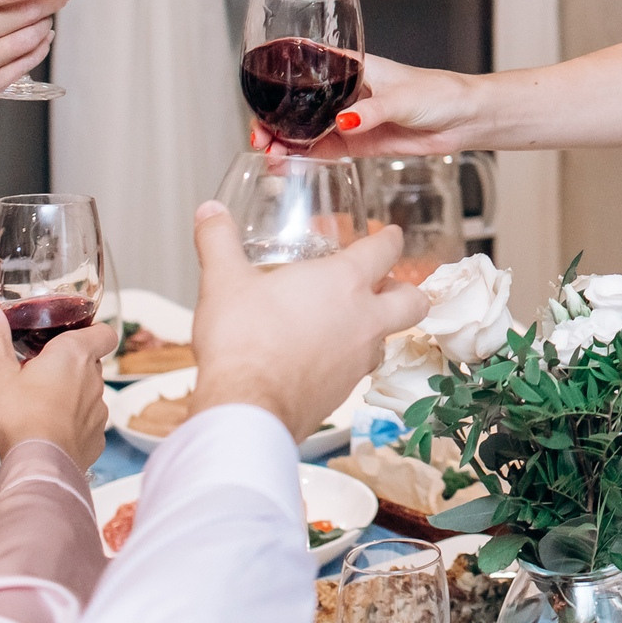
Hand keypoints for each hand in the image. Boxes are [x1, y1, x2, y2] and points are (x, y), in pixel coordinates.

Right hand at [0, 294, 114, 469]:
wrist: (36, 465)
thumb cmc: (17, 417)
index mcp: (74, 354)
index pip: (104, 332)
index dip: (91, 331)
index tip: (68, 336)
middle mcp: (94, 380)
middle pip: (90, 363)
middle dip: (68, 365)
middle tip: (36, 371)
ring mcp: (98, 411)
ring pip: (88, 394)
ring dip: (69, 395)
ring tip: (36, 404)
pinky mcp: (95, 439)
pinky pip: (85, 424)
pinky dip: (70, 424)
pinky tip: (46, 430)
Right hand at [187, 201, 428, 441]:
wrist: (246, 409)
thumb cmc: (243, 343)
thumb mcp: (224, 282)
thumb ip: (217, 242)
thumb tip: (209, 214)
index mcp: (344, 282)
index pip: (385, 250)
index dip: (390, 239)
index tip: (390, 236)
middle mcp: (363, 320)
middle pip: (412, 301)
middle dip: (405, 290)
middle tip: (385, 285)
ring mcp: (358, 360)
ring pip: (387, 339)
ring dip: (376, 328)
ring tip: (348, 323)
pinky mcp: (344, 393)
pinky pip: (359, 370)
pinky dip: (349, 360)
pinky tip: (321, 359)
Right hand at [247, 54, 479, 158]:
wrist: (462, 120)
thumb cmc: (439, 93)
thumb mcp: (404, 98)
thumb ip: (373, 111)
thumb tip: (346, 122)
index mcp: (352, 66)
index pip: (306, 66)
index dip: (277, 79)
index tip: (257, 95)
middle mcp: (344, 91)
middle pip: (298, 104)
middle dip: (274, 119)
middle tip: (261, 138)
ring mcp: (349, 117)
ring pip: (305, 130)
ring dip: (284, 142)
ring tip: (270, 156)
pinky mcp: (357, 142)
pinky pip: (323, 150)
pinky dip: (303, 158)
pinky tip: (288, 166)